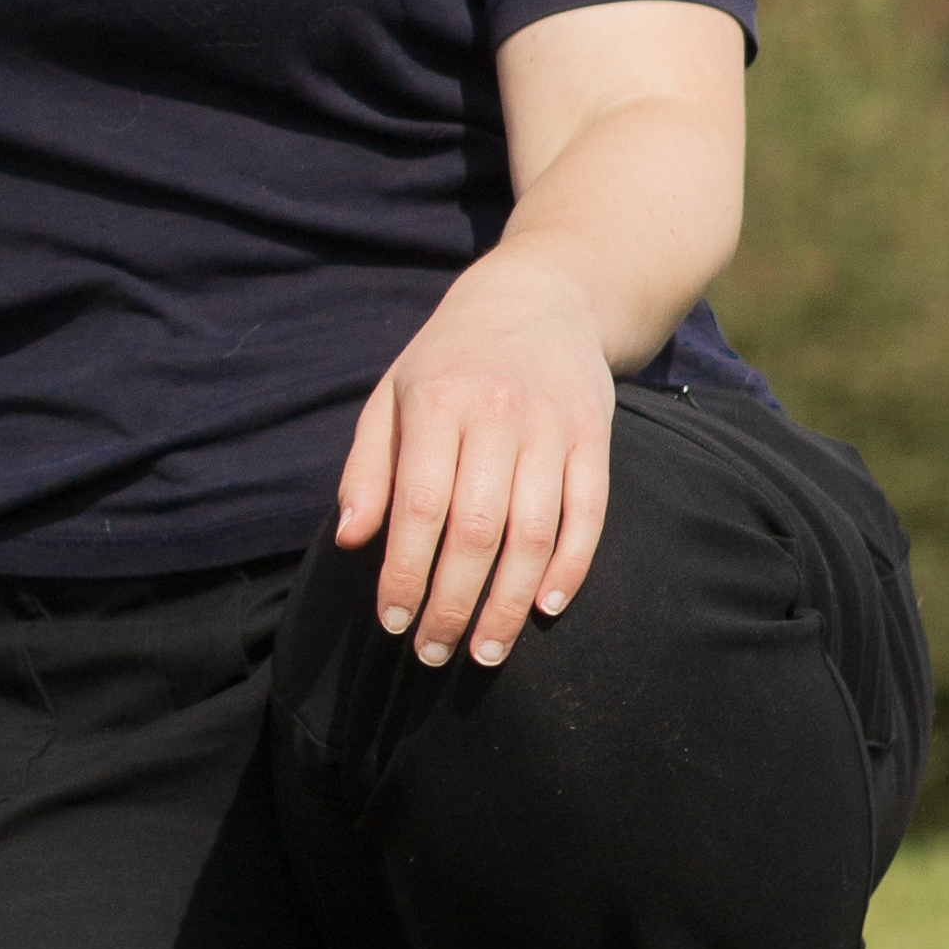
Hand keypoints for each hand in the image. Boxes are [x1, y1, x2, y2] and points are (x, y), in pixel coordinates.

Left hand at [332, 252, 617, 668]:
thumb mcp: (393, 393)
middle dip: (452, 604)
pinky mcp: (596, 439)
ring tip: (485, 650)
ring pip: (534, 533)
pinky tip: (547, 607)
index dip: (405, 573)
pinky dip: (571, 567)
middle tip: (434, 652)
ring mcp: (553, 428)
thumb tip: (353, 539)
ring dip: (510, 603)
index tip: (393, 622)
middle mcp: (497, 415)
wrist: (543, 296)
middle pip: (476, 531)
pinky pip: (588, 515)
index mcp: (437, 402)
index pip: (419, 507)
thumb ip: (369, 466)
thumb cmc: (452, 357)